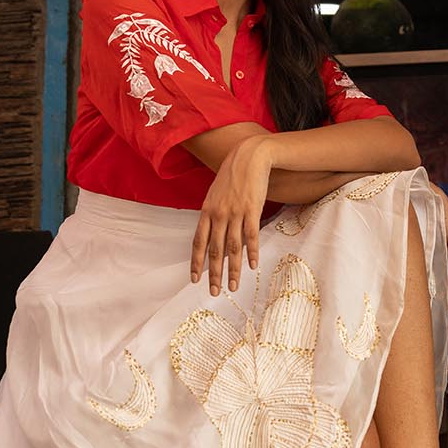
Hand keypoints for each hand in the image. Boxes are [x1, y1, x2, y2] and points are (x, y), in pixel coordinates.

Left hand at [191, 136, 271, 296]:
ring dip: (232, 269)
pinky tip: (252, 266)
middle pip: (214, 249)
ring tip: (233, 286)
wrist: (249, 156)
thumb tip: (212, 233)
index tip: (195, 279)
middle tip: (214, 292)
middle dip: (213, 273)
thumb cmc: (232, 175)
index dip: (196, 262)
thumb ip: (212, 213)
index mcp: (206, 211)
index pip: (198, 242)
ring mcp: (235, 213)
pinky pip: (251, 236)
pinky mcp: (252, 210)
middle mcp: (218, 214)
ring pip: (232, 247)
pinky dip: (251, 252)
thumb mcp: (215, 193)